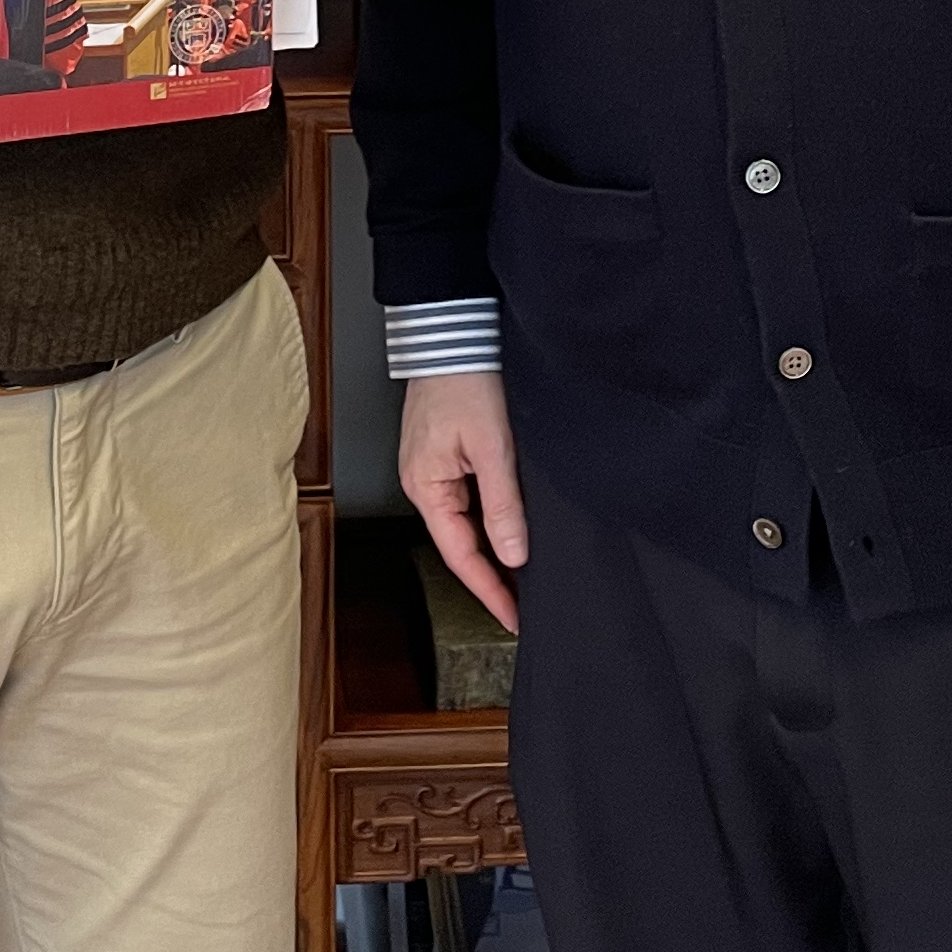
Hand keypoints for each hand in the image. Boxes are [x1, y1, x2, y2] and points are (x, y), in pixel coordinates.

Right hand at [398, 370, 525, 630]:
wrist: (453, 332)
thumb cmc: (463, 381)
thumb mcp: (492, 448)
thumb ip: (504, 504)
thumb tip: (514, 555)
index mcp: (427, 487)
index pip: (461, 555)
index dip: (489, 590)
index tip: (514, 618)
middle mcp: (426, 483)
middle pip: (461, 543)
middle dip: (493, 575)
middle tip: (526, 603)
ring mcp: (435, 468)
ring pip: (467, 522)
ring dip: (494, 547)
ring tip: (525, 575)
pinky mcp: (448, 452)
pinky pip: (469, 499)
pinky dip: (491, 519)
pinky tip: (512, 527)